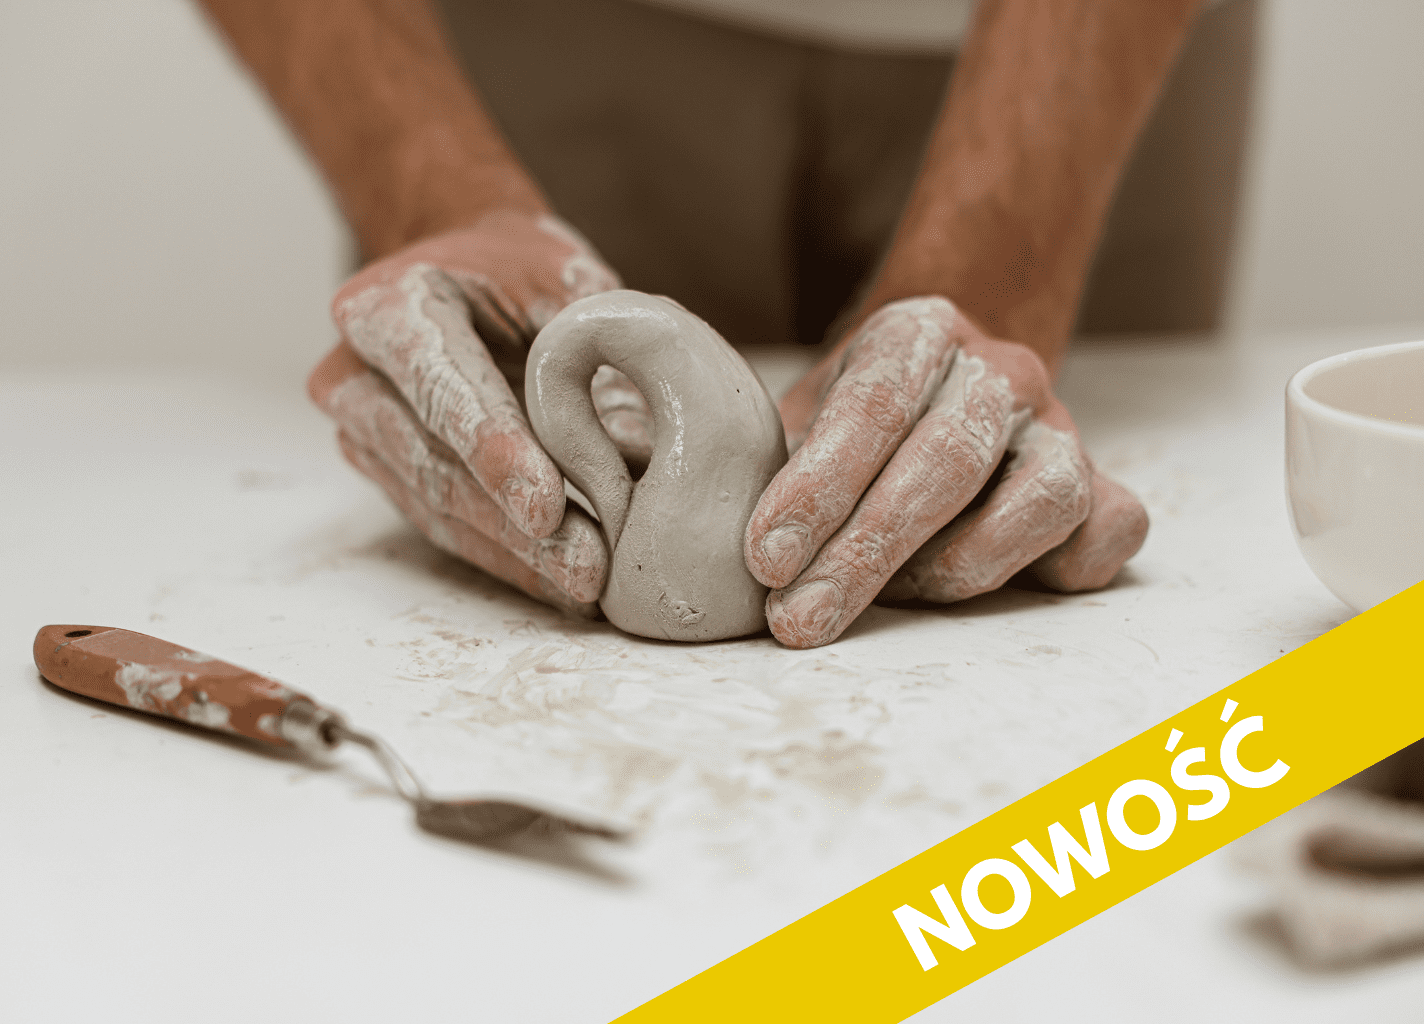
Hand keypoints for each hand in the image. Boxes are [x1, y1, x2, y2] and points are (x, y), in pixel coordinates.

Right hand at [307, 209, 655, 614]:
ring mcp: (366, 432)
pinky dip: (510, 560)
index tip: (546, 507)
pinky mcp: (390, 475)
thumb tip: (635, 430)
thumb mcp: (558, 273)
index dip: (493, 449)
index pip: (439, 384)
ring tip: (587, 585)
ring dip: (516, 557)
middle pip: (435, 463)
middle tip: (586, 567)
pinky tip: (563, 584)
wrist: (468, 279)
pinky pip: (449, 529)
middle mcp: (357, 374)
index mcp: (389, 306)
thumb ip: (587, 336)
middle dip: (513, 526)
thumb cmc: (519, 272)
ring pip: (439, 509)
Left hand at [745, 297, 1148, 648]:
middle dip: (864, 551)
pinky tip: (981, 589)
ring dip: (954, 568)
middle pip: (945, 459)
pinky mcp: (1103, 487)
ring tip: (887, 602)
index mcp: (917, 333)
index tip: (764, 558)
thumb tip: (686, 526)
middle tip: (797, 618)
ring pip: (1042, 496)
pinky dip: (1056, 570)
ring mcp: (1063, 427)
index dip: (818, 486)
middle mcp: (999, 371)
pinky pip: (1110, 532)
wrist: (939, 395)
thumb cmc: (851, 428)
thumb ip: (758, 458)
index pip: (872, 403)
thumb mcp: (796, 417)